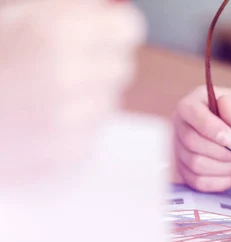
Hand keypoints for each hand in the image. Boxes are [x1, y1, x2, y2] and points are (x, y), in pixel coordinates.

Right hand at [0, 0, 144, 179]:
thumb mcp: (16, 16)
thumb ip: (69, 8)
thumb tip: (106, 10)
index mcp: (57, 33)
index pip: (127, 28)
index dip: (115, 28)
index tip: (108, 31)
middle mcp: (69, 76)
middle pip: (123, 66)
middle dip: (101, 62)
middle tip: (64, 64)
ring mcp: (71, 120)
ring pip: (108, 101)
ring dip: (86, 96)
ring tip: (42, 95)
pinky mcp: (69, 152)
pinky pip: (91, 133)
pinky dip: (73, 128)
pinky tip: (38, 120)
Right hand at [173, 85, 230, 191]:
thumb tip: (225, 103)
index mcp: (195, 102)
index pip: (190, 111)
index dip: (209, 126)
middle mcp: (182, 124)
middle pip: (192, 142)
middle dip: (223, 150)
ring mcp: (182, 149)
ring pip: (195, 163)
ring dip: (224, 166)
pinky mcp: (187, 171)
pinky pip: (197, 182)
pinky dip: (219, 181)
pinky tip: (230, 173)